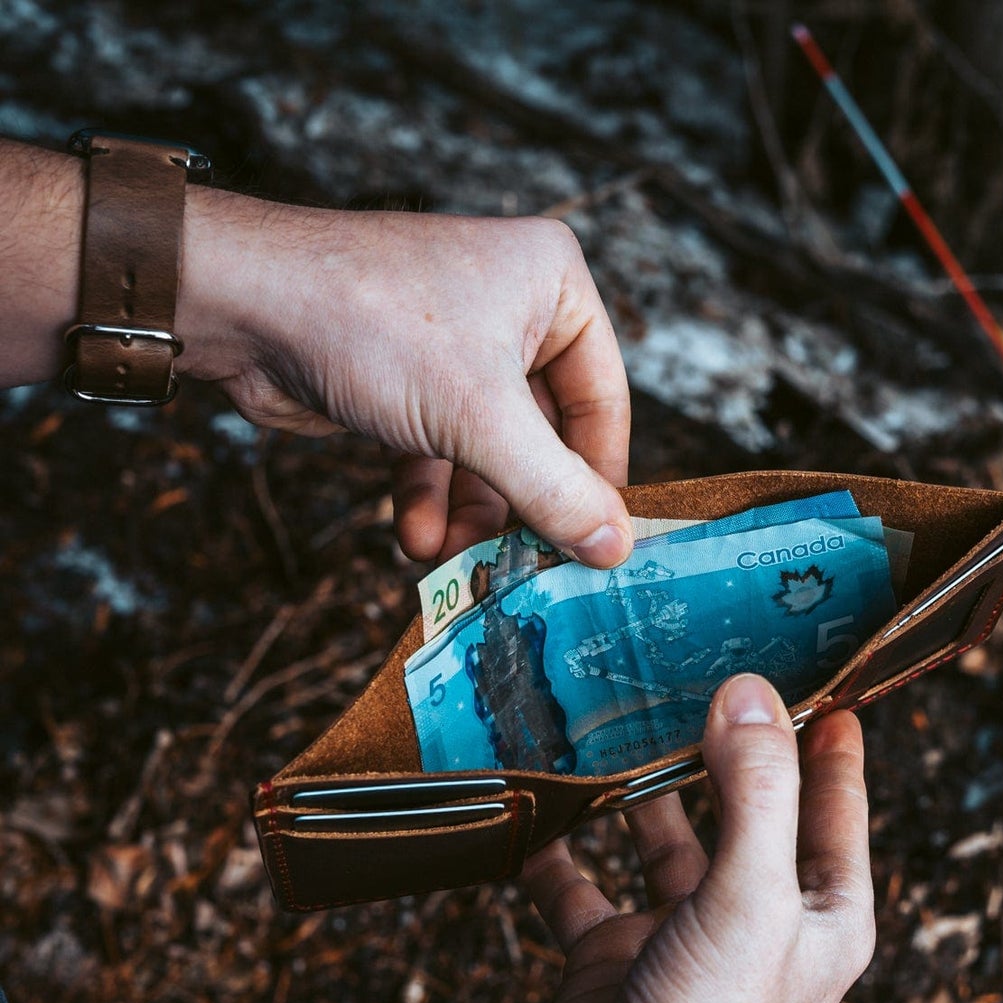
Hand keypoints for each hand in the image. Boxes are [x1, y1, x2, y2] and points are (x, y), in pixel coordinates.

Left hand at [177, 192, 632, 566]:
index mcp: (553, 284)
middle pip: (545, 434)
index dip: (599, 478)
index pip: (604, 399)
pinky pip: (440, 452)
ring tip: (460, 566)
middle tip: (527, 567)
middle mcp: (511, 308)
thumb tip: (616, 549)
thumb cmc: (369, 325)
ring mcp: (455, 346)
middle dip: (522, 505)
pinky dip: (430, 499)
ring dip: (473, 515)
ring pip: (488, 452)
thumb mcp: (481, 419)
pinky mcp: (406, 381)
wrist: (236, 303)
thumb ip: (555, 491)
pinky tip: (416, 542)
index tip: (595, 545)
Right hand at [522, 675, 876, 1002]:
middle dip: (721, 751)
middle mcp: (757, 921)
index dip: (831, 743)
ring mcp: (682, 938)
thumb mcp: (753, 896)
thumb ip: (755, 790)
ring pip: (662, 843)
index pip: (836, 806)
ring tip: (615, 725)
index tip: (822, 679)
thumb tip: (748, 692)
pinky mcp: (614, 959)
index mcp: (820, 912)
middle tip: (697, 678)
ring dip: (640, 794)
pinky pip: (582, 889)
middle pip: (745, 813)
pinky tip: (539, 811)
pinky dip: (561, 852)